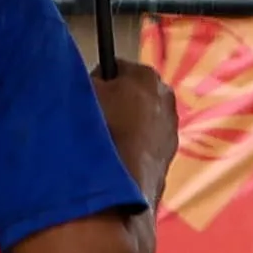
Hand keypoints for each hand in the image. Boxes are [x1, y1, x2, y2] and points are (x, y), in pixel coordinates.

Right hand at [94, 61, 179, 207]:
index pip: (115, 68)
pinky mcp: (169, 157)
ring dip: (124, 127)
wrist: (118, 185)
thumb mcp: (82, 93)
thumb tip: (88, 82)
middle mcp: (166, 98)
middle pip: (132, 94)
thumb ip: (87, 80)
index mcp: (146, 75)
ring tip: (103, 144)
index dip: (96, 81)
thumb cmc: (100, 132)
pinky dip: (133, 149)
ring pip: (140, 121)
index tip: (86, 96)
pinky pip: (146, 145)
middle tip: (92, 120)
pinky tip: (116, 161)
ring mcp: (170, 129)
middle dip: (114, 103)